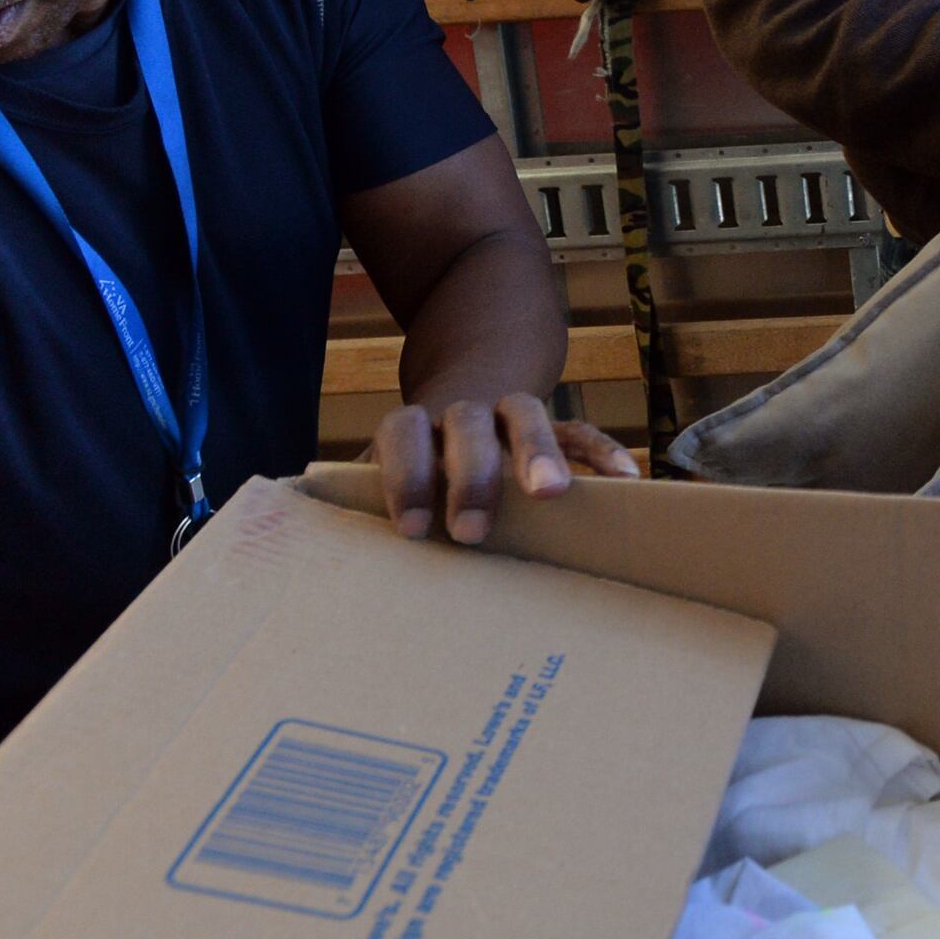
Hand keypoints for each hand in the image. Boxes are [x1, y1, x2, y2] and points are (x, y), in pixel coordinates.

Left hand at [374, 390, 636, 544]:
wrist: (467, 383)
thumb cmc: (417, 459)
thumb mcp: (384, 469)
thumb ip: (360, 498)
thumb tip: (314, 554)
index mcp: (418, 424)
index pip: (403, 431)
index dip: (404, 475)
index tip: (410, 528)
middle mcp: (464, 412)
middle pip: (467, 423)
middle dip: (470, 474)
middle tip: (471, 530)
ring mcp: (511, 414)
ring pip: (525, 412)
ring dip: (536, 450)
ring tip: (552, 493)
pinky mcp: (553, 426)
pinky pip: (581, 430)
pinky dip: (602, 451)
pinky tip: (625, 479)